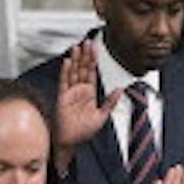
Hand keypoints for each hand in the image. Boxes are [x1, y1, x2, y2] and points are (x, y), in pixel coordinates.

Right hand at [53, 41, 121, 169]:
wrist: (71, 141)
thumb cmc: (84, 131)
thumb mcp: (102, 116)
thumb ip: (110, 102)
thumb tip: (120, 90)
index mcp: (89, 93)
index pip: (92, 73)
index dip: (93, 61)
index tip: (95, 49)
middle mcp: (79, 90)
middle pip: (82, 69)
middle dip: (85, 56)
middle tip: (87, 42)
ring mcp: (70, 92)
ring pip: (73, 72)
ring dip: (75, 60)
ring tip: (77, 47)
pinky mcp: (62, 97)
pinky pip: (64, 82)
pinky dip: (66, 72)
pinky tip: (68, 62)